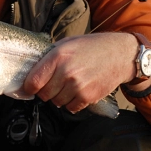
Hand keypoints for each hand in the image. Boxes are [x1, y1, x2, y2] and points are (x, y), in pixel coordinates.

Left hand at [23, 32, 139, 112]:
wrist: (121, 54)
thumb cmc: (93, 47)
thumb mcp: (68, 43)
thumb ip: (50, 56)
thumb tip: (32, 71)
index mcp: (58, 56)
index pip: (33, 82)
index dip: (29, 87)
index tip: (30, 88)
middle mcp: (66, 72)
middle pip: (44, 94)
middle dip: (46, 91)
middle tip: (55, 84)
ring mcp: (77, 86)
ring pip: (56, 102)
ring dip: (59, 97)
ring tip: (69, 86)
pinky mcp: (88, 96)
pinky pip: (70, 108)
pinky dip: (72, 103)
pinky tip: (78, 91)